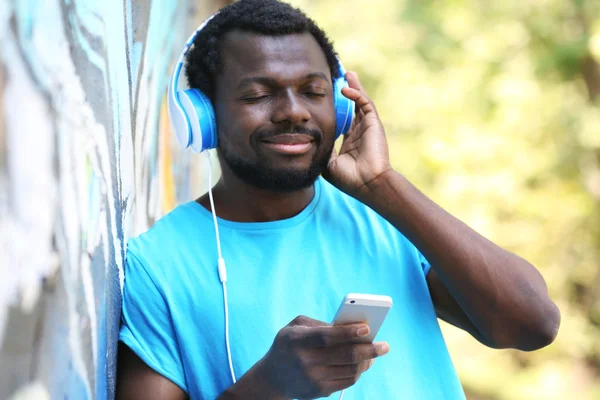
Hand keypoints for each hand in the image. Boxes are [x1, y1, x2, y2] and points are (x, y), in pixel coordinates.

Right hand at [260, 316, 389, 398]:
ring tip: (376, 352)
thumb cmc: (288, 344)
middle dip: (369, 349)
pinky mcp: (320, 391)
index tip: (367, 328)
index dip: (348, 332)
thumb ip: (319, 323)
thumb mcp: (295, 326)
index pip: (327, 337)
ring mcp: (313, 379)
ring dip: (367, 360)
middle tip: (384, 345)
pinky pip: (347, 381)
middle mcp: (305, 362)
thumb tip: (349, 328)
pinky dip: (359, 371)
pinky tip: (364, 362)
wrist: (273, 377)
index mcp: (297, 341)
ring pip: (350, 370)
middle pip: (345, 355)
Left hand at [324, 71, 392, 199]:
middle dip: (347, 92)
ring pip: (361, 101)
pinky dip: (357, 94)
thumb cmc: (349, 179)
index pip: (343, 120)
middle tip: (339, 79)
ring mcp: (368, 127)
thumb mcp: (328, 163)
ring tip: (347, 73)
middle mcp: (360, 132)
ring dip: (354, 86)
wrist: (367, 184)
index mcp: (350, 142)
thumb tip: (313, 139)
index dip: (336, 109)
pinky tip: (346, 89)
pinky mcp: (374, 124)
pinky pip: (365, 104)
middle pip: (353, 107)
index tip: (326, 100)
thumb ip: (323, 149)